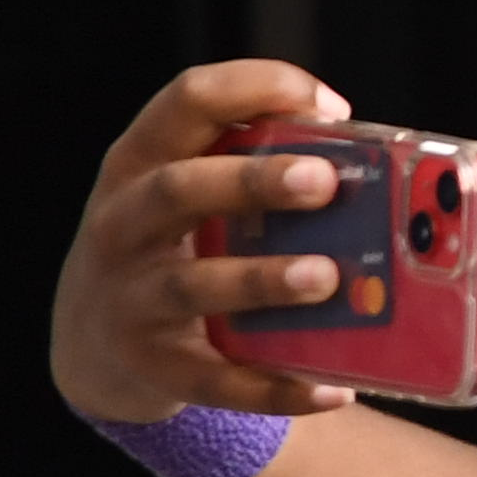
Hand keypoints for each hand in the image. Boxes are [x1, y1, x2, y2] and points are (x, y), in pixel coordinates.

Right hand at [52, 62, 366, 426]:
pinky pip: (214, 381)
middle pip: (179, 189)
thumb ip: (258, 166)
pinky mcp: (151, 366)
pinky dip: (272, 386)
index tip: (330, 106)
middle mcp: (123, 224)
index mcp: (141, 162)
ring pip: (192, 286)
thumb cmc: (174, 245)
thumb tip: (382, 170)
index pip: (187, 101)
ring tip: (326, 277)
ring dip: (261, 280)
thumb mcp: (190, 192)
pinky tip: (332, 389)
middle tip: (325, 180)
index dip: (255, 88)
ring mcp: (130, 298)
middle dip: (252, 181)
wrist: (95, 342)